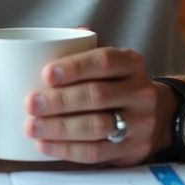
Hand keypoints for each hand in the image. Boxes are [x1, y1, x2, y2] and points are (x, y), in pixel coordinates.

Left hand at [25, 46, 161, 164]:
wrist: (153, 116)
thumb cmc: (116, 84)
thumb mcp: (109, 62)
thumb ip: (86, 48)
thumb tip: (71, 32)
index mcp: (131, 63)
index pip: (103, 61)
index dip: (74, 67)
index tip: (45, 74)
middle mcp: (140, 92)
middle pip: (97, 95)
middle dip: (59, 101)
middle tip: (30, 104)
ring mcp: (139, 123)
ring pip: (96, 127)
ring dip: (60, 128)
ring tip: (32, 127)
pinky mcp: (133, 149)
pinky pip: (96, 152)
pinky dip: (67, 150)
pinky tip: (46, 145)